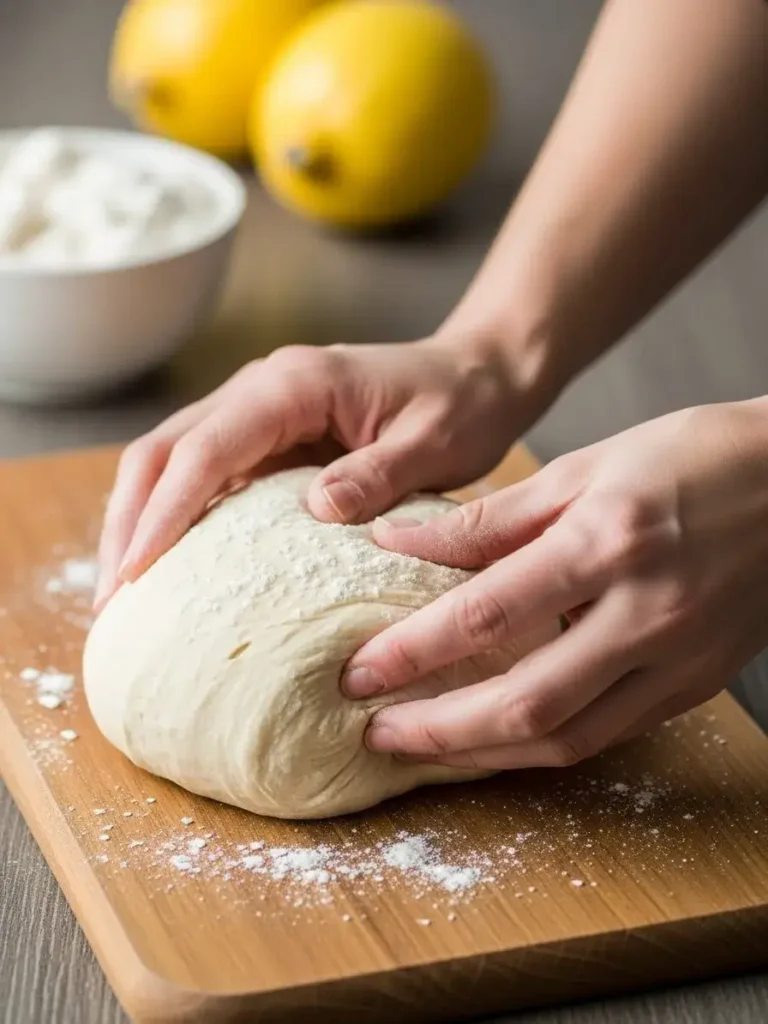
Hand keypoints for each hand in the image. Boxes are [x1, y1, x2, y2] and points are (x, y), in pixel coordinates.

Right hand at [94, 333, 536, 610]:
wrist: (476, 375)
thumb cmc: (460, 404)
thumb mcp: (434, 443)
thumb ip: (377, 474)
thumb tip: (315, 510)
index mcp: (294, 384)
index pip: (208, 448)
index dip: (166, 511)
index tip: (136, 572)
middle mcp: (260, 389)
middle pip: (164, 450)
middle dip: (129, 521)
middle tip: (113, 599)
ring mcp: (256, 412)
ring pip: (169, 460)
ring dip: (138, 520)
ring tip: (124, 593)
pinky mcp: (264, 438)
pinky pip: (201, 475)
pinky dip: (172, 517)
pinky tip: (166, 565)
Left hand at [343, 400, 767, 768]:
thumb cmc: (691, 457)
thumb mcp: (584, 468)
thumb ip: (490, 519)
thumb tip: (399, 542)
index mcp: (606, 541)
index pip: (486, 616)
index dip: (412, 653)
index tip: (358, 674)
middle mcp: (644, 611)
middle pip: (523, 701)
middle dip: (437, 730)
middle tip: (374, 734)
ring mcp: (677, 658)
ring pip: (566, 737)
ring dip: (483, 755)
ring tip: (423, 749)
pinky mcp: (695, 684)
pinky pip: (607, 734)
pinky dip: (543, 745)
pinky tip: (497, 739)